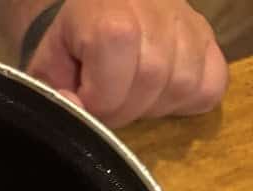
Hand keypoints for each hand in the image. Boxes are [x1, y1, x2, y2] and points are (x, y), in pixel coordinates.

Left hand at [25, 0, 228, 126]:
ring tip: (135, 96)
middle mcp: (155, 15)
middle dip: (126, 110)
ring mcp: (187, 23)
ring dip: (156, 105)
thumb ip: (57, 94)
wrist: (94, 7)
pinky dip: (190, 98)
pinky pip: (212, 83)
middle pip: (151, 86)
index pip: (111, 91)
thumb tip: (78, 109)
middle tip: (111, 102)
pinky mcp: (207, 35)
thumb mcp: (49, 66)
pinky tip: (163, 93)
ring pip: (184, 86)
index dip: (98, 109)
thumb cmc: (70, 40)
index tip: (87, 101)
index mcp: (109, 23)